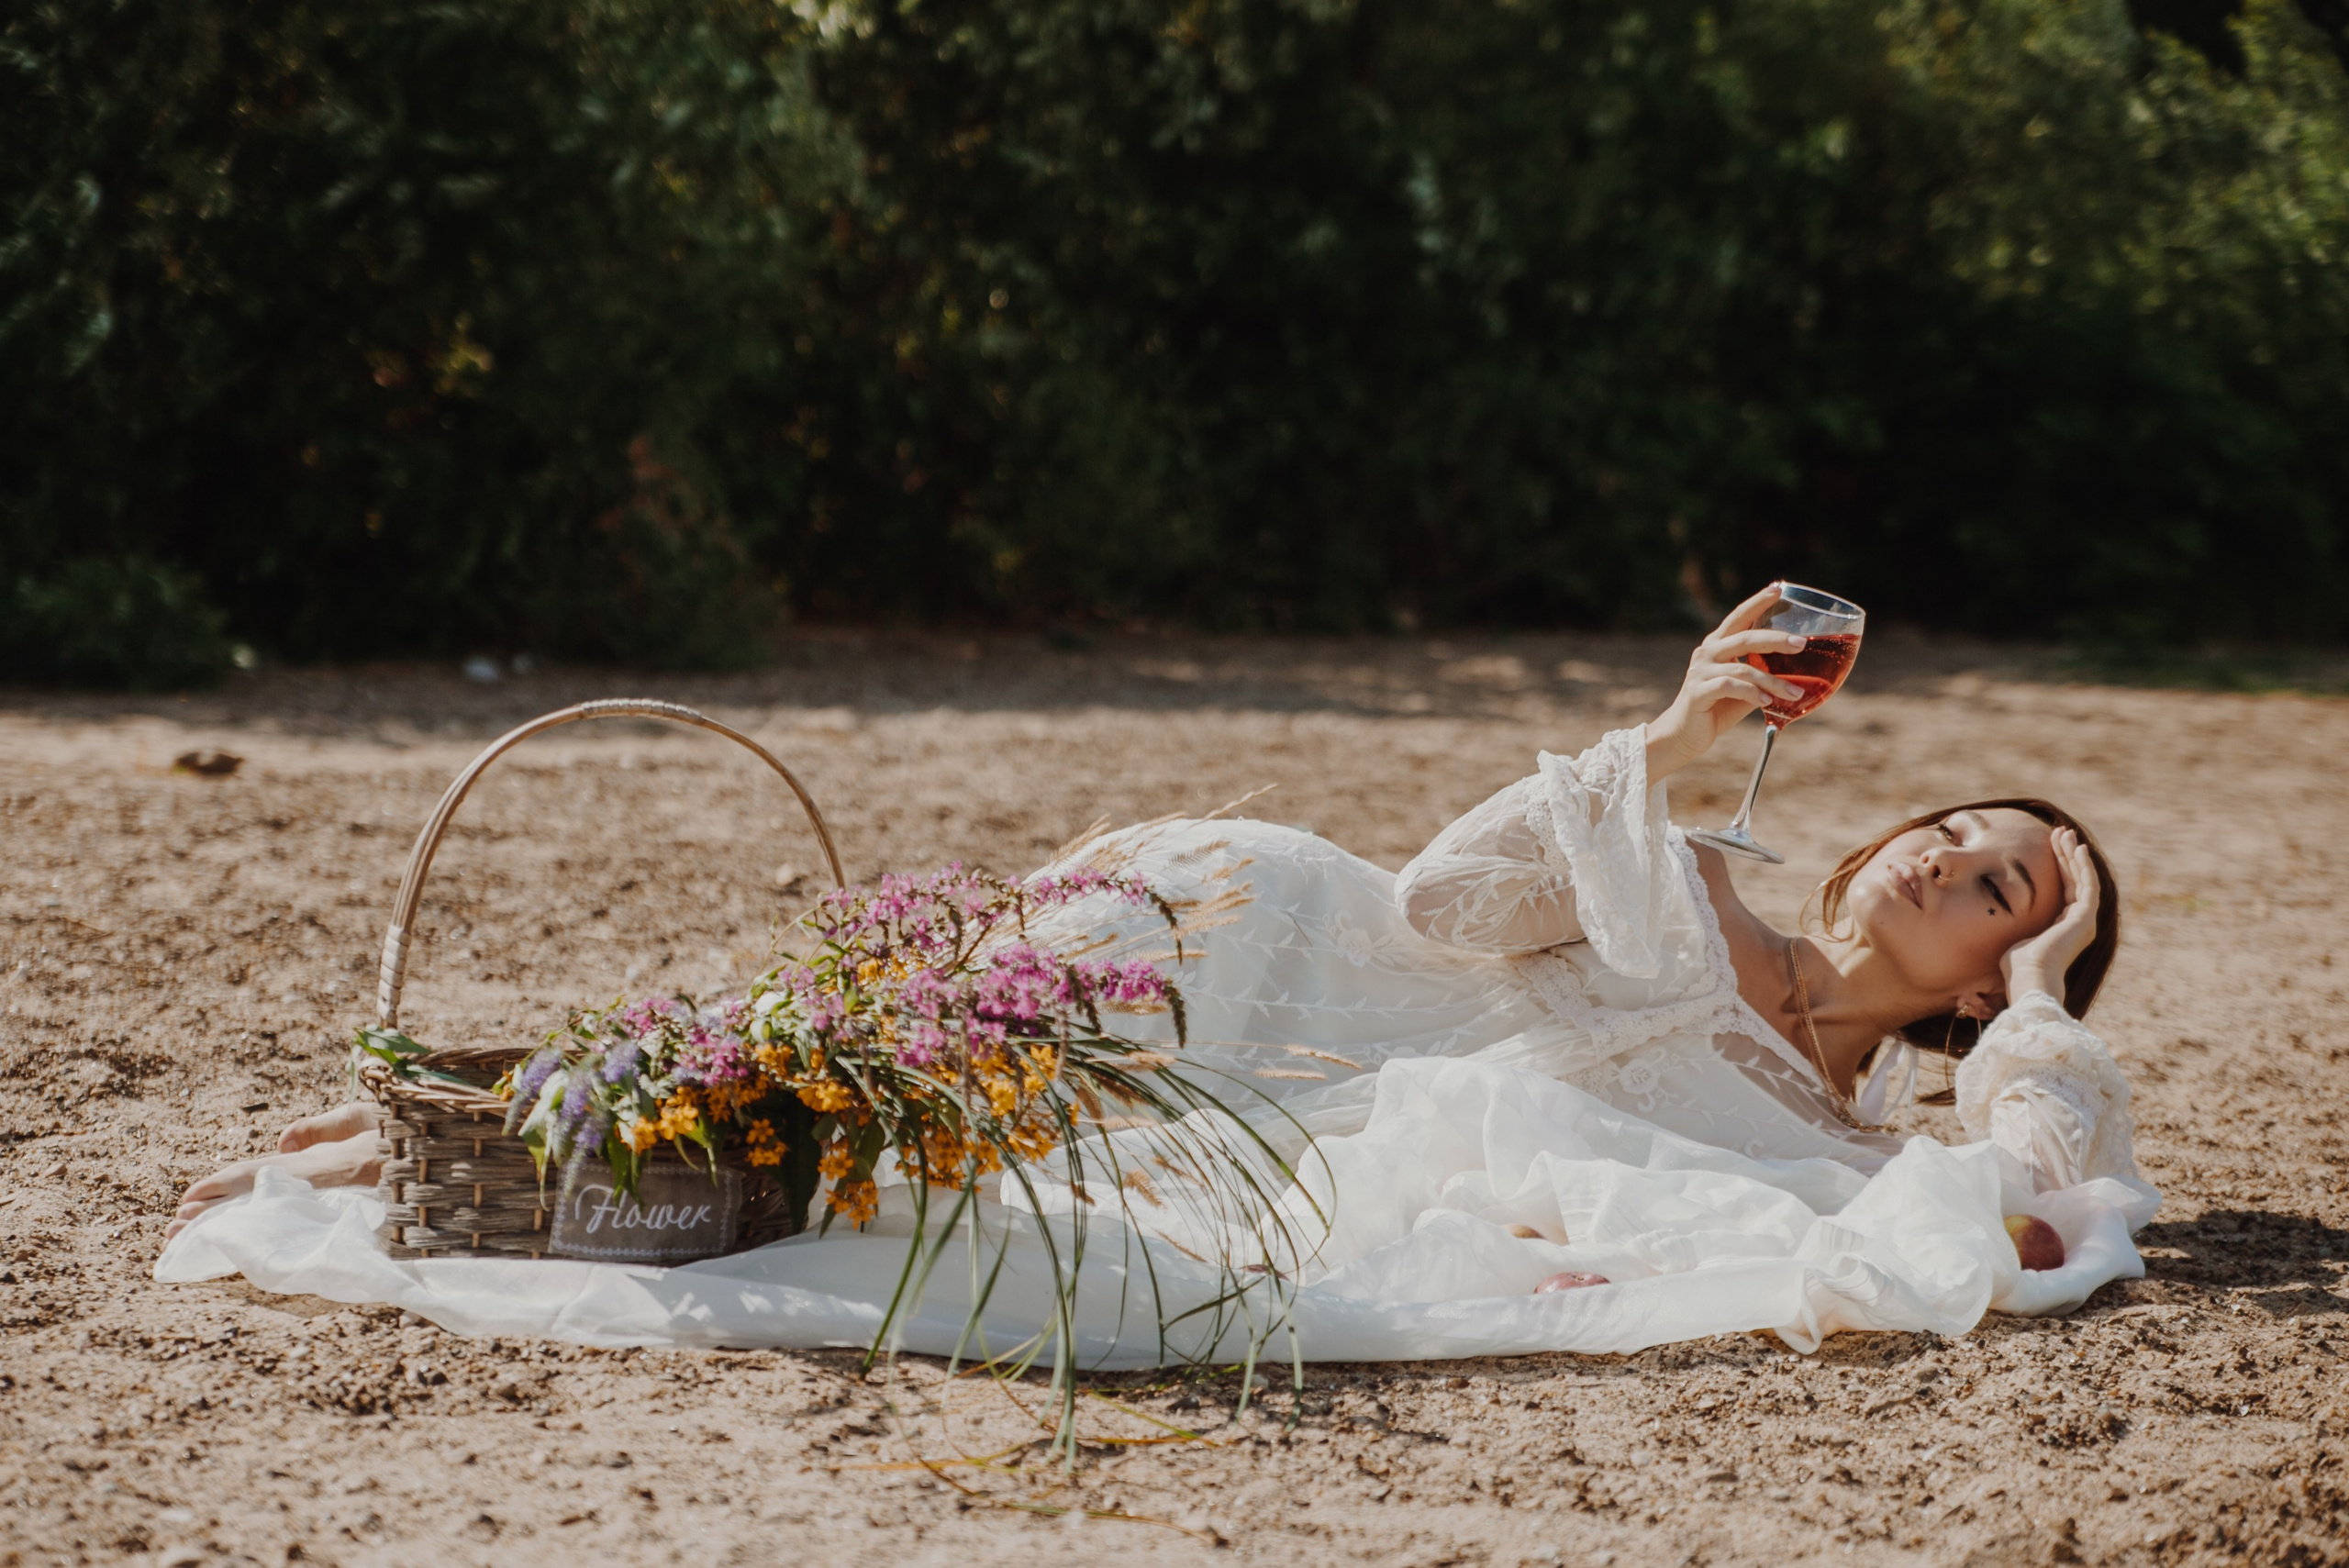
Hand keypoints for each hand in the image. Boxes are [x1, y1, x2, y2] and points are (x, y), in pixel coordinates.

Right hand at [1644, 585, 1807, 782]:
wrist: (1683, 736)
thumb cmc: (1716, 710)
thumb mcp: (1745, 690)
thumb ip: (1763, 678)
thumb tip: (1800, 675)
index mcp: (1717, 645)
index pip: (1739, 617)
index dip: (1758, 602)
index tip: (1778, 588)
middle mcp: (1707, 653)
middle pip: (1745, 637)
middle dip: (1776, 639)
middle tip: (1801, 643)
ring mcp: (1700, 671)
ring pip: (1743, 669)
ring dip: (1773, 682)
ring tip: (1796, 693)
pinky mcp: (1698, 692)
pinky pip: (1730, 687)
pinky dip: (1751, 694)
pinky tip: (1767, 703)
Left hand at [1998, 826, 2100, 1004]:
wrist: (2029, 978)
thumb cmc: (2016, 966)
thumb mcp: (2014, 937)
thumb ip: (2018, 926)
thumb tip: (1996, 919)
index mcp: (2063, 927)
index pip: (2065, 889)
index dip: (2060, 866)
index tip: (2052, 845)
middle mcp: (2078, 923)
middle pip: (2075, 880)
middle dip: (2068, 855)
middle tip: (2062, 833)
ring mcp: (2084, 921)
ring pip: (2082, 879)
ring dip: (2075, 855)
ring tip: (2067, 834)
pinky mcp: (2085, 918)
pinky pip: (2088, 885)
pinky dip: (2084, 866)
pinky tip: (2077, 849)